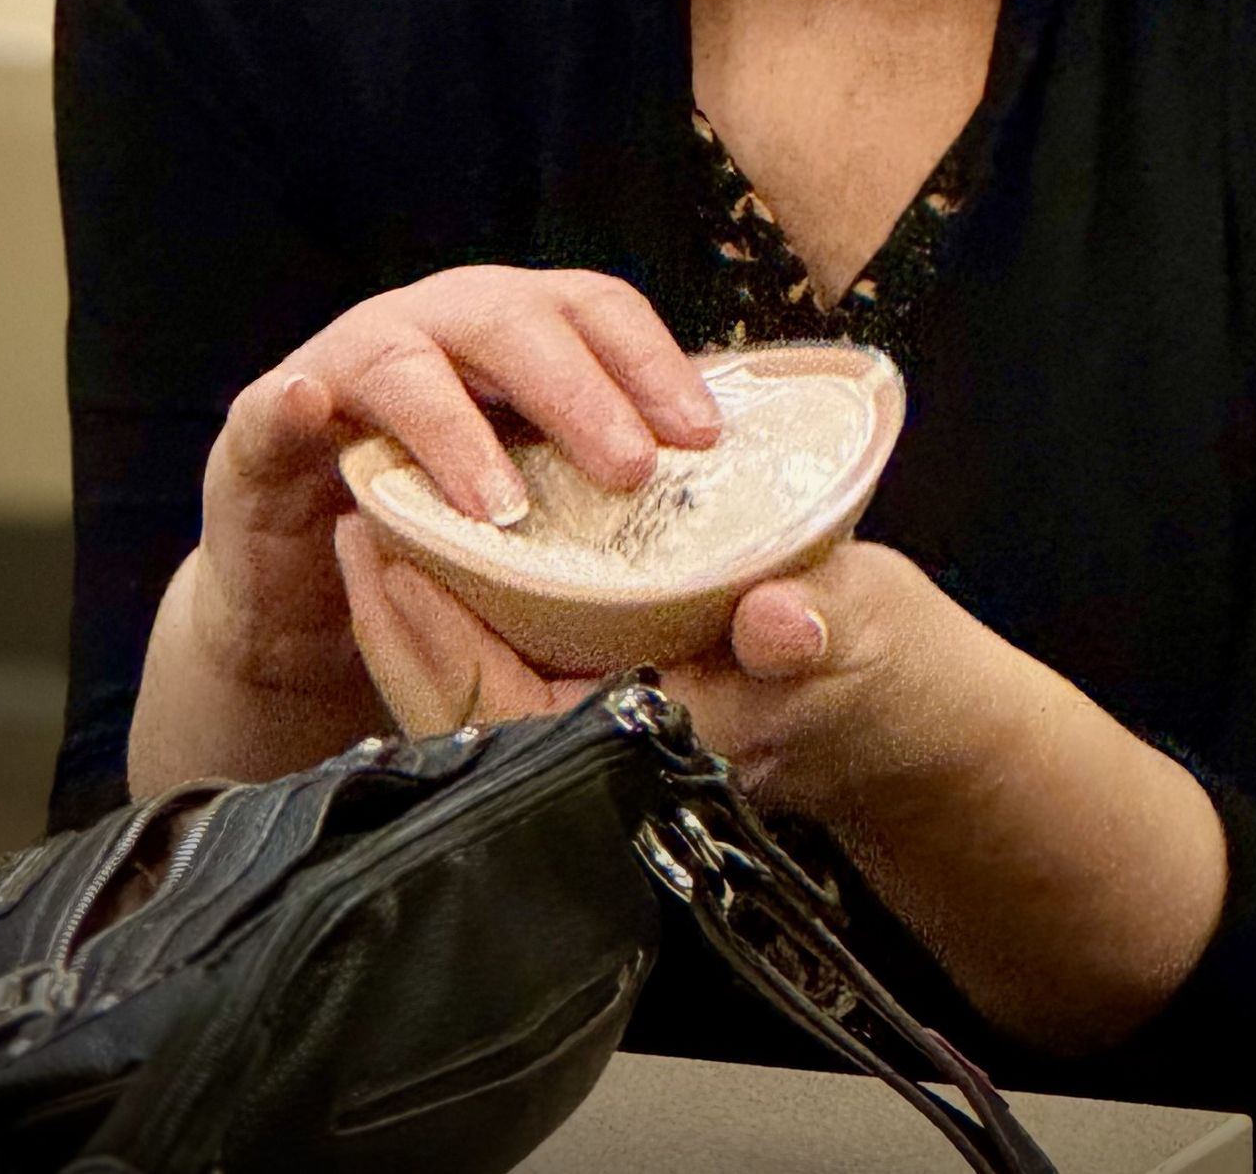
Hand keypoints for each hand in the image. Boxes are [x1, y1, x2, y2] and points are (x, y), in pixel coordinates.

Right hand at [132, 269, 718, 788]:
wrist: (308, 593)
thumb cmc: (445, 535)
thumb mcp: (543, 510)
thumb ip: (616, 496)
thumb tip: (760, 545)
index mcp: (514, 332)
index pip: (596, 312)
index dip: (653, 363)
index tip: (706, 435)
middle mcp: (437, 329)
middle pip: (514, 323)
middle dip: (578, 392)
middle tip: (632, 469)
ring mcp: (347, 368)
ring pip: (405, 364)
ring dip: (456, 430)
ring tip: (501, 509)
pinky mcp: (264, 427)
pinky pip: (274, 405)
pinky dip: (290, 404)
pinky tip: (310, 409)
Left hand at [334, 522, 1228, 1051]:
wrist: (902, 702)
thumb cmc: (881, 671)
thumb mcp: (857, 639)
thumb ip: (816, 630)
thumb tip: (779, 618)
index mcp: (647, 742)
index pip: (503, 706)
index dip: (432, 637)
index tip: (382, 552)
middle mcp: (606, 742)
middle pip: (464, 697)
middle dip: (401, 616)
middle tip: (352, 518)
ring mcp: (601, 717)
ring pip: (477, 676)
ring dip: (425, 604)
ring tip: (378, 512)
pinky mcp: (608, 683)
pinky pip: (511, 653)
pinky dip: (470, 601)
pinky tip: (445, 535)